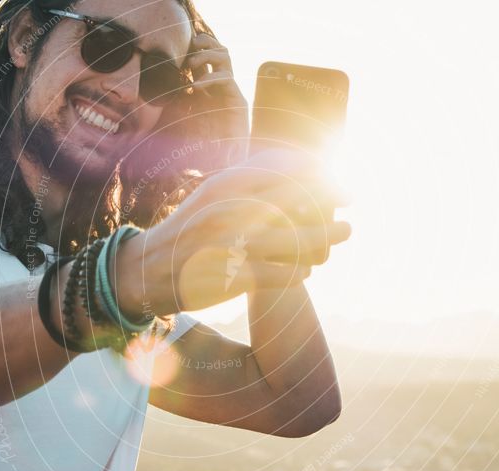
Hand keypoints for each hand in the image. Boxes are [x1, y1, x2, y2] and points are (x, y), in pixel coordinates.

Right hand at [114, 148, 350, 316]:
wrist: (148, 270)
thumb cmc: (190, 229)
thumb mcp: (213, 194)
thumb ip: (249, 180)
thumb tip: (296, 165)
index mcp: (227, 185)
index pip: (286, 170)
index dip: (321, 174)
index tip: (341, 183)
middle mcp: (232, 210)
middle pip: (298, 200)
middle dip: (331, 203)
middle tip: (349, 207)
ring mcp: (235, 244)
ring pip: (299, 239)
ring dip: (327, 238)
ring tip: (344, 233)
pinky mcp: (236, 277)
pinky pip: (285, 273)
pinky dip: (301, 271)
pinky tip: (306, 270)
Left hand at [184, 33, 248, 165]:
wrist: (223, 164)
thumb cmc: (202, 146)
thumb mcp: (182, 121)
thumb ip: (174, 107)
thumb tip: (152, 101)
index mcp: (209, 87)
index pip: (206, 57)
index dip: (195, 48)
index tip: (179, 50)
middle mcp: (222, 86)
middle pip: (219, 49)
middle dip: (204, 43)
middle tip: (189, 49)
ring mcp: (231, 92)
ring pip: (225, 56)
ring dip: (207, 55)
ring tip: (192, 65)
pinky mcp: (238, 102)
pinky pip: (226, 78)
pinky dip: (210, 78)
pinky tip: (197, 86)